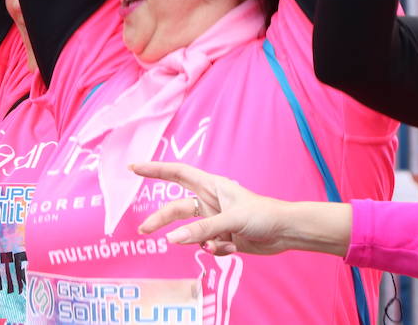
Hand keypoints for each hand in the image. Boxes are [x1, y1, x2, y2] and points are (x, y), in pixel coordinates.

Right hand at [133, 161, 350, 256]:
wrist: (285, 233)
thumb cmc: (263, 214)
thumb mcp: (231, 220)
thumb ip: (201, 230)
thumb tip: (173, 239)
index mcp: (211, 185)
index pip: (176, 173)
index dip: (154, 169)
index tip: (133, 168)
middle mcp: (210, 201)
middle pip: (176, 207)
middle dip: (160, 218)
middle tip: (143, 231)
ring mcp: (214, 220)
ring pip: (191, 231)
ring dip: (195, 240)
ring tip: (213, 245)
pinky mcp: (221, 237)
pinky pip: (207, 246)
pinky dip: (217, 249)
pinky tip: (234, 247)